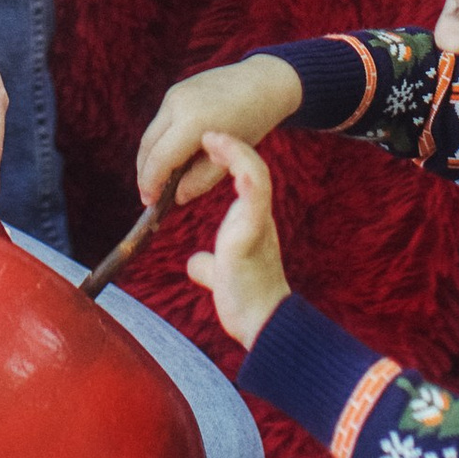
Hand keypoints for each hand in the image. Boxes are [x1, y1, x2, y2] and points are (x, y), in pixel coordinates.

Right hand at [135, 52, 303, 210]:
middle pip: (148, 145)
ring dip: (150, 157)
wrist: (263, 82)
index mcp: (194, 122)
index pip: (160, 159)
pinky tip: (169, 158)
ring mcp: (174, 94)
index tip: (149, 202)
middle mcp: (178, 104)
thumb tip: (176, 197)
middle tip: (148, 196)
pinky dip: (159, 141)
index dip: (150, 183)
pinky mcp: (175, 90)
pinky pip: (160, 121)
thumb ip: (201, 180)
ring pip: (151, 133)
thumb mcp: (231, 156)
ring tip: (157, 180)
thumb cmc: (252, 122)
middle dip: (144, 173)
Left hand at [185, 133, 292, 352]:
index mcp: (250, 223)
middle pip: (254, 169)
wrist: (262, 325)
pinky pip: (255, 196)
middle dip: (233, 147)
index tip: (210, 144)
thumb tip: (196, 263)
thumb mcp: (222, 274)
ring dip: (236, 153)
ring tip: (213, 137)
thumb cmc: (246, 302)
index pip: (246, 180)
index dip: (231, 159)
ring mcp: (257, 223)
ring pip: (257, 176)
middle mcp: (257, 217)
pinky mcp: (252, 233)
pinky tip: (231, 161)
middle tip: (209, 132)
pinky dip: (245, 174)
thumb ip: (210, 265)